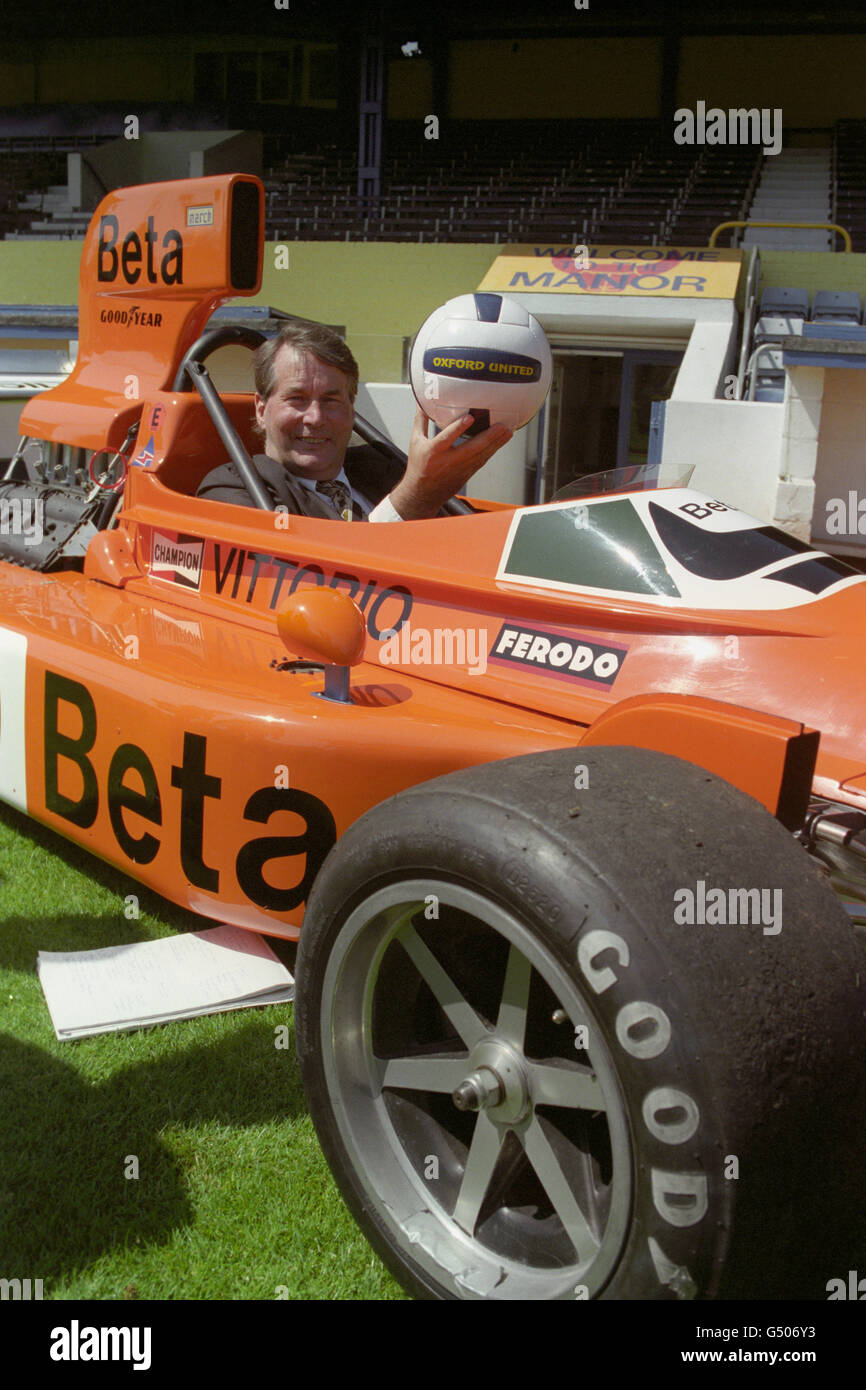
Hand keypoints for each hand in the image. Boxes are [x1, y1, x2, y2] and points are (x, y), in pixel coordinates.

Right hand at [387, 407, 512, 519]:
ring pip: (481, 455)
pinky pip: (483, 460)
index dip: (458, 428)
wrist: (423, 494)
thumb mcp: (416, 442)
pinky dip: (493, 450)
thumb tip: (420, 402)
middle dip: (489, 437)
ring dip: (496, 443)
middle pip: (472, 449)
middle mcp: (449, 461)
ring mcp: (460, 469)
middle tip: (502, 426)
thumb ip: (421, 421)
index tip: (470, 417)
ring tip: (508, 431)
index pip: (447, 438)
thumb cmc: (419, 466)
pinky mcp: (468, 473)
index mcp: (434, 451)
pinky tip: (501, 441)